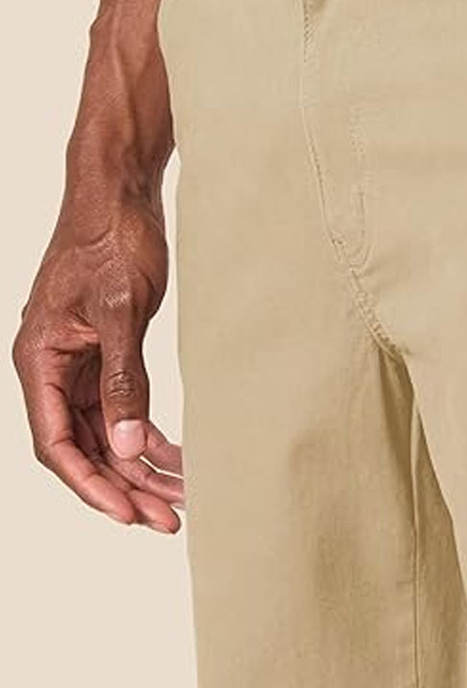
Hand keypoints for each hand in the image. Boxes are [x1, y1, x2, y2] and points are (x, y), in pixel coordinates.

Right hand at [12, 189, 182, 531]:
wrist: (121, 193)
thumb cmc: (112, 239)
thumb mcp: (122, 310)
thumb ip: (124, 379)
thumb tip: (129, 445)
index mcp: (40, 360)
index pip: (59, 443)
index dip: (93, 484)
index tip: (130, 514)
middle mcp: (53, 367)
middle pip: (86, 445)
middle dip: (126, 484)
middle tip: (169, 517)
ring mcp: (78, 359)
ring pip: (105, 429)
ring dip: (139, 463)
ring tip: (180, 494)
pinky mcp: (105, 349)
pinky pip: (120, 404)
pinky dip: (145, 429)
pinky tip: (174, 451)